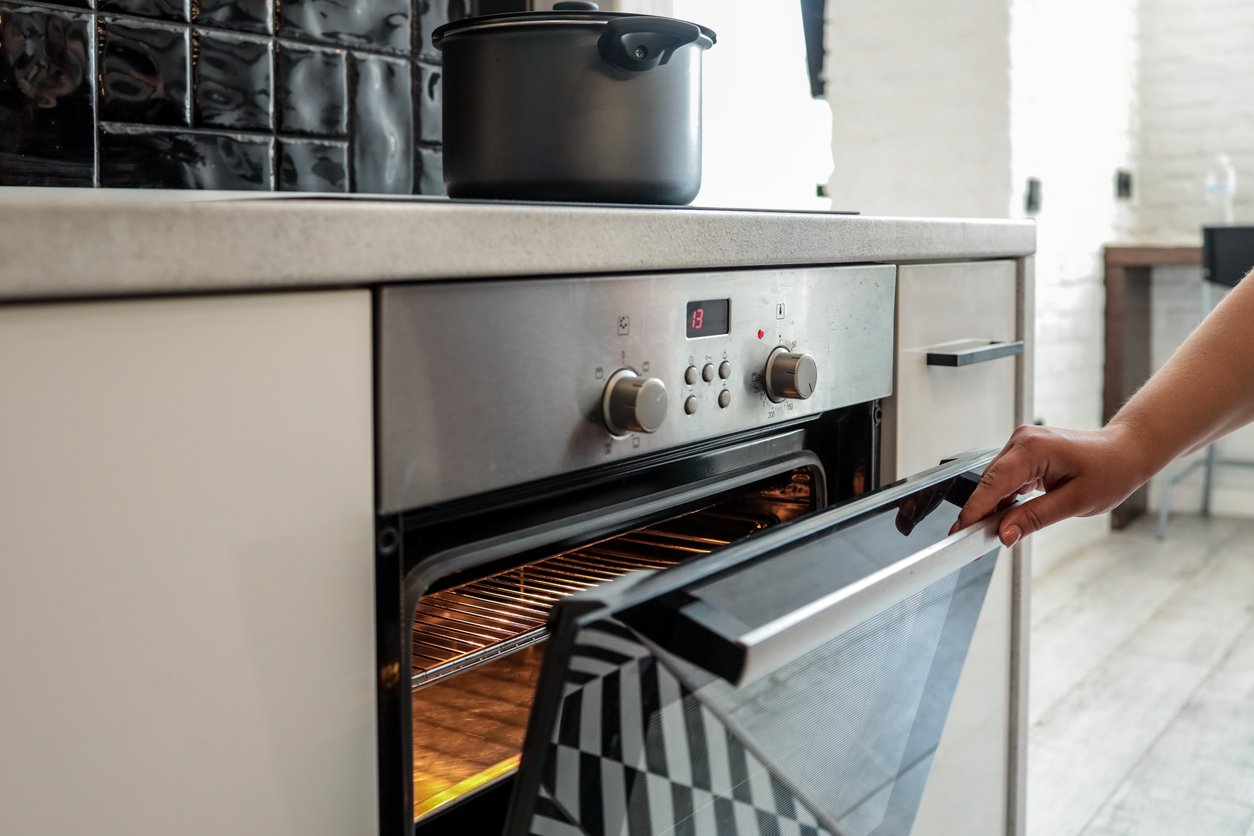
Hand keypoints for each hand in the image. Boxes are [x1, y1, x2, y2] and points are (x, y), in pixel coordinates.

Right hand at [950, 423, 1152, 545]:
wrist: (1126, 452)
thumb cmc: (1111, 470)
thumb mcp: (1076, 502)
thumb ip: (1035, 517)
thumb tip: (1005, 533)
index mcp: (1034, 448)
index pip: (993, 483)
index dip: (974, 510)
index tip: (960, 533)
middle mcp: (1022, 440)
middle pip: (989, 483)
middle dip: (981, 513)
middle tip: (975, 544)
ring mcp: (1022, 444)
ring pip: (995, 482)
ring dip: (994, 507)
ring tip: (994, 533)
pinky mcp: (1025, 452)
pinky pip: (1006, 478)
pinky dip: (1005, 499)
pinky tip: (1009, 516)